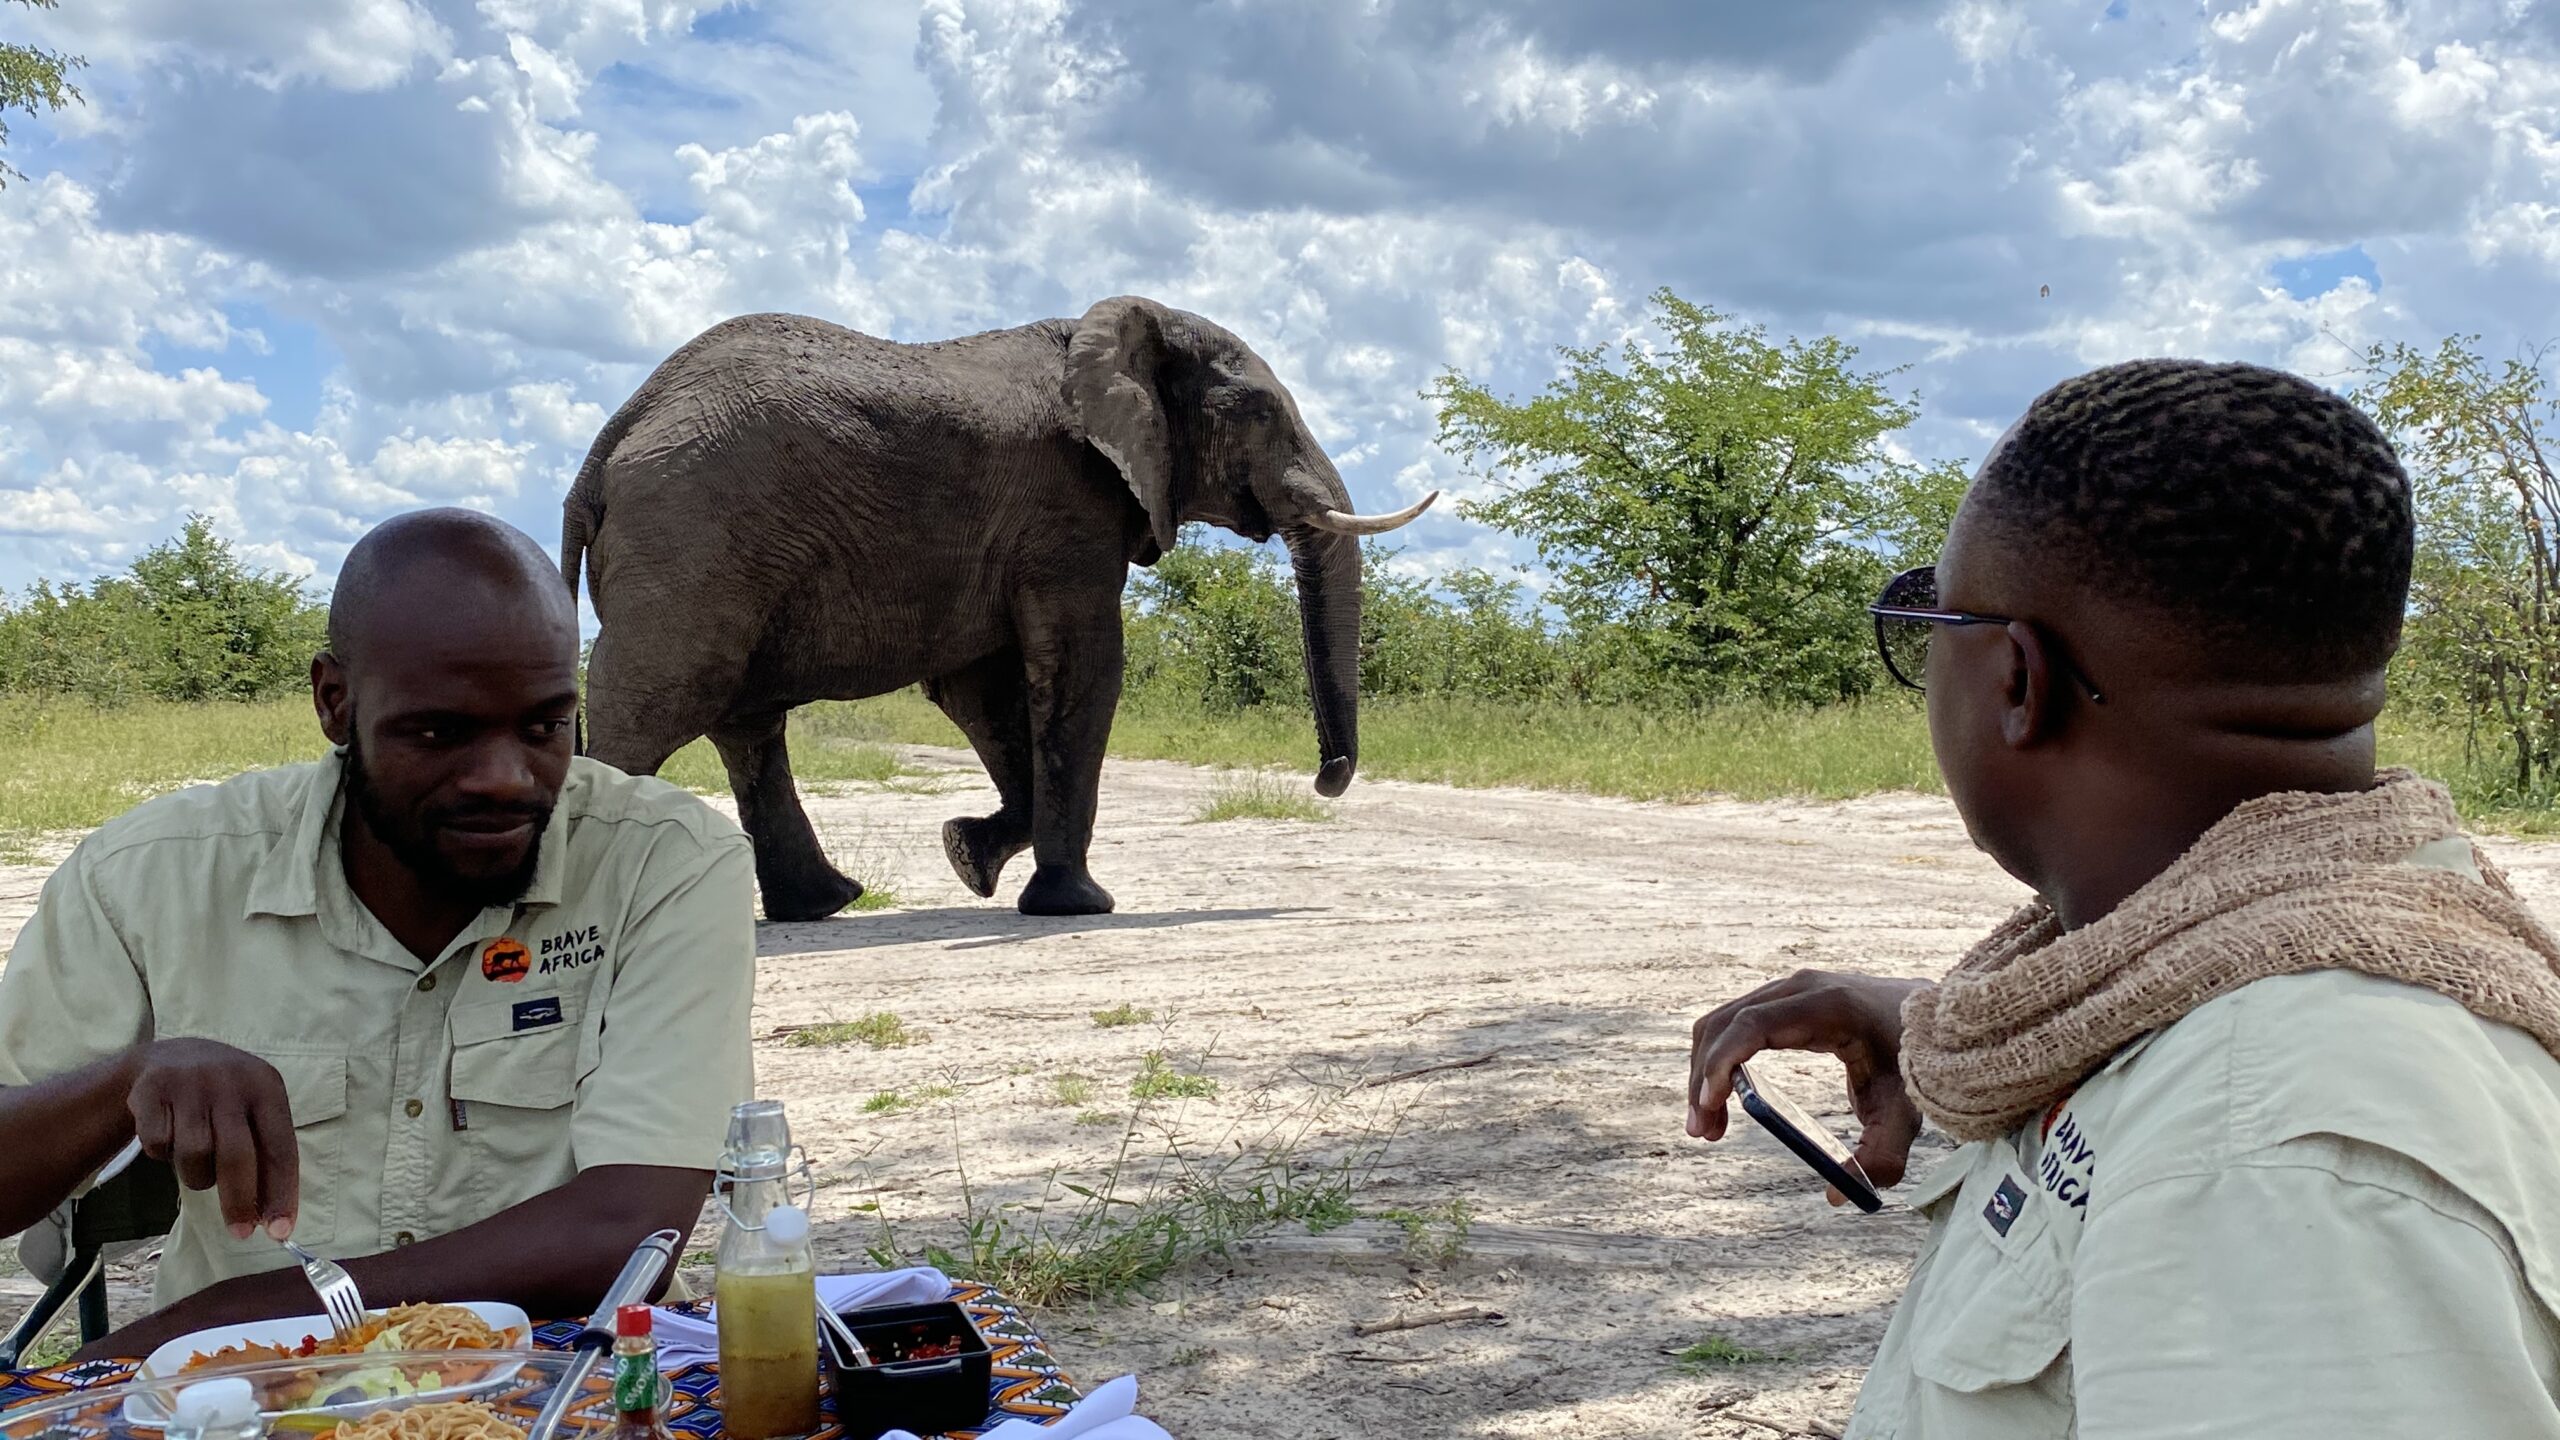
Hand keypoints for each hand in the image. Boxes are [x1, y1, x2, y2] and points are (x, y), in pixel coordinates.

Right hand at [126, 1038, 299, 1241]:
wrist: (171, 1057)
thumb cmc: (224, 1099)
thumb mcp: (254, 1111)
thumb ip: (265, 1156)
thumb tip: (273, 1217)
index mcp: (267, 1087)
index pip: (280, 1148)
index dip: (281, 1192)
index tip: (280, 1231)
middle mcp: (231, 1082)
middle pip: (237, 1155)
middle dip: (240, 1201)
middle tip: (241, 1233)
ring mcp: (190, 1084)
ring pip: (195, 1155)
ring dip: (197, 1174)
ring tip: (198, 1162)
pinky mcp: (152, 1090)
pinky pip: (158, 1145)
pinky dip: (163, 1153)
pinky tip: (169, 1135)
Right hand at [1687, 969, 1930, 1203]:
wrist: (1935, 1020)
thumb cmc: (1918, 1064)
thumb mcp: (1905, 1114)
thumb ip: (1880, 1157)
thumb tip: (1836, 1196)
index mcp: (1828, 1006)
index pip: (1753, 1025)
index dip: (1722, 1064)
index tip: (1709, 1106)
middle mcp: (1801, 988)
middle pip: (1725, 1024)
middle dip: (1704, 1078)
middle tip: (1701, 1133)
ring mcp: (1790, 989)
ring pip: (1722, 1023)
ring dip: (1706, 1071)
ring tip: (1709, 1126)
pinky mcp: (1785, 999)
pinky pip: (1735, 1023)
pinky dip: (1720, 1059)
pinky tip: (1725, 1099)